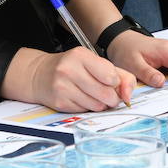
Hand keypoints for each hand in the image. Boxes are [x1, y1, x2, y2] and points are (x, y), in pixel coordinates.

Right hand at [3, 46, 136, 111]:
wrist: (39, 74)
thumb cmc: (72, 67)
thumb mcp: (94, 63)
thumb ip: (120, 75)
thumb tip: (128, 95)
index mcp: (81, 56)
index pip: (111, 76)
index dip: (116, 83)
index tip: (111, 82)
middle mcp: (70, 70)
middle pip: (106, 94)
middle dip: (112, 98)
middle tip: (108, 95)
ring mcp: (63, 87)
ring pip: (96, 106)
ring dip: (100, 105)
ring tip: (93, 96)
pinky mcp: (59, 103)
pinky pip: (84, 112)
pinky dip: (87, 108)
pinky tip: (80, 99)